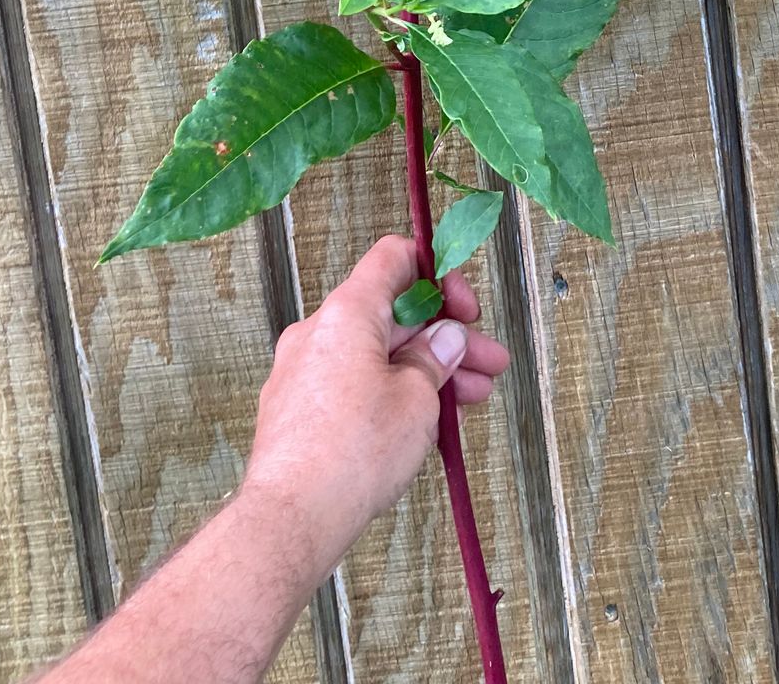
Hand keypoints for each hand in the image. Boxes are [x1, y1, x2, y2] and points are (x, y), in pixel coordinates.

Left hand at [241, 234, 509, 580]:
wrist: (292, 517)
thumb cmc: (351, 455)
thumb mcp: (417, 399)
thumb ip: (434, 358)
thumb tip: (442, 339)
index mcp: (348, 312)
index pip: (394, 259)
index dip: (437, 274)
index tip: (465, 306)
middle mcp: (318, 332)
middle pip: (391, 316)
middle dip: (444, 339)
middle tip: (486, 364)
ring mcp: (302, 371)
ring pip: (375, 355)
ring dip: (423, 371)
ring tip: (468, 402)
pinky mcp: (296, 409)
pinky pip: (352, 384)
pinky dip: (389, 393)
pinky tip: (424, 424)